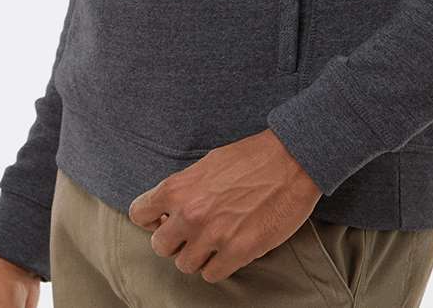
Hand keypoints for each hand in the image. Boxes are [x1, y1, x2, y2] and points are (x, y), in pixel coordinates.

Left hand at [128, 127, 321, 283]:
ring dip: (198, 255)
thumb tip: (169, 210)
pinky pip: (211, 275)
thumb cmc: (252, 157)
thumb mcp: (208, 163)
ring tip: (215, 239)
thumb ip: (185, 187)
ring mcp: (213, 236)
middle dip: (175, 240)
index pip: (140, 214)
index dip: (151, 218)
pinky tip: (230, 248)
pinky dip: (218, 265)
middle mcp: (191, 214)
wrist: (292, 160)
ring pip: (185, 265)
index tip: (165, 219)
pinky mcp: (238, 252)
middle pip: (160, 246)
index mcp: (179, 187)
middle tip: (193, 231)